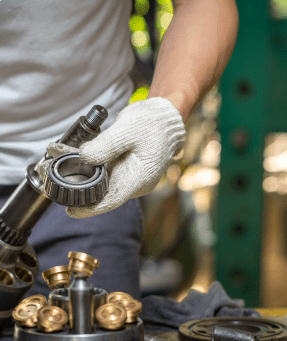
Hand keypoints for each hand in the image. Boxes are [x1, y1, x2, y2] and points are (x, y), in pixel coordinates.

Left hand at [67, 97, 184, 217]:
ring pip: (102, 182)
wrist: (167, 119)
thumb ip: (105, 146)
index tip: (71, 210)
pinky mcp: (126, 171)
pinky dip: (89, 166)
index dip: (90, 208)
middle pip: (104, 192)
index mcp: (139, 178)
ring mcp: (131, 178)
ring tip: (58, 156)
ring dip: (81, 172)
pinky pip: (106, 173)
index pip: (112, 200)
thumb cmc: (153, 124)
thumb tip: (83, 158)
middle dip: (79, 185)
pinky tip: (72, 154)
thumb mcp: (127, 130)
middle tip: (54, 174)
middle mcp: (135, 183)